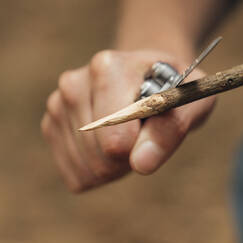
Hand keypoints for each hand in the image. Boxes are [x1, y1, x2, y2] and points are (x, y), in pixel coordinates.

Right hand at [41, 49, 214, 191]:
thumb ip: (172, 129)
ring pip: (86, 170)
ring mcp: (57, 106)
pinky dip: (98, 172)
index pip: (114, 138)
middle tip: (145, 134)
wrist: (148, 78)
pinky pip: (75, 175)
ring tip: (129, 136)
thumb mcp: (191, 101)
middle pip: (99, 158)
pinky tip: (109, 146)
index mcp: (106, 67)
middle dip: (129, 159)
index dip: (141, 148)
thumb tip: (141, 163)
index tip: (154, 132)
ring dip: (115, 167)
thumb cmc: (172, 90)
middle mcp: (73, 83)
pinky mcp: (50, 127)